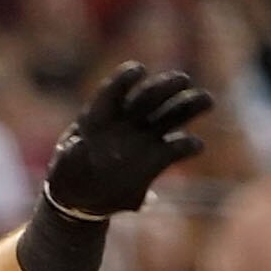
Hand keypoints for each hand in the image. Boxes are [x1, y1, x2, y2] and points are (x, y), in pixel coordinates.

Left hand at [44, 63, 214, 218]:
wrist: (82, 200)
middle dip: (166, 87)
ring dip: (189, 105)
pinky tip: (195, 146)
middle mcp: (126, 121)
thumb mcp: (63, 169)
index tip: (139, 70)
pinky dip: (187, 145)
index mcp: (100, 117)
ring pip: (170, 115)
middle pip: (149, 97)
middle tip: (183, 80)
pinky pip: (177, 147)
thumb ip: (70, 157)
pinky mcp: (158, 158)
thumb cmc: (68, 177)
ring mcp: (144, 137)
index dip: (124, 80)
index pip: (113, 92)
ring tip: (206, 100)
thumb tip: (78, 146)